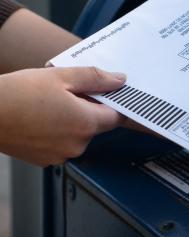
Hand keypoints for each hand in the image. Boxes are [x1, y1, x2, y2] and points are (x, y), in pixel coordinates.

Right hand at [0, 66, 125, 165]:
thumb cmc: (19, 93)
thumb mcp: (61, 76)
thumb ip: (95, 78)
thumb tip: (120, 81)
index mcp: (85, 124)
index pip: (116, 116)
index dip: (113, 101)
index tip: (105, 91)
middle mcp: (76, 146)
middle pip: (96, 125)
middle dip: (87, 107)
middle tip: (67, 91)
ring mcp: (60, 156)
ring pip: (78, 134)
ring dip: (71, 119)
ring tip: (49, 104)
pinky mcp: (45, 160)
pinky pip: (62, 143)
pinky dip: (57, 131)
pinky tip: (41, 117)